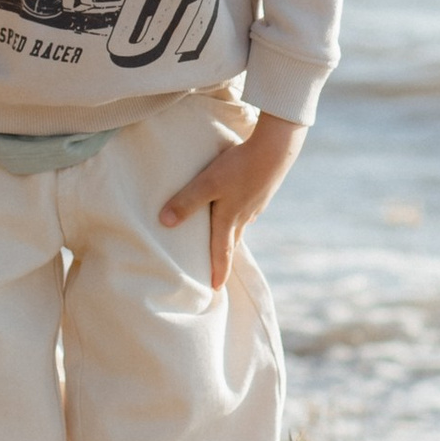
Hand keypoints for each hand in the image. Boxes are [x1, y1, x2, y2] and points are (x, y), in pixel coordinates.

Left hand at [160, 109, 304, 288]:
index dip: (218, 271)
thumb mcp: (207, 184)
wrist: (275, 150)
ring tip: (224, 236)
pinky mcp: (261, 190)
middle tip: (219, 269)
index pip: (222, 252)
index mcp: (230, 219)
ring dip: (232, 233)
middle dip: (224, 256)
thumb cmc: (238, 167)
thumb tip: (164, 222)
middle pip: (232, 241)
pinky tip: (238, 204)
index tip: (216, 289)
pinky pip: (247, 208)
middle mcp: (244, 216)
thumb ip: (186, 202)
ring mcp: (256, 204)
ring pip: (241, 224)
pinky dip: (240, 213)